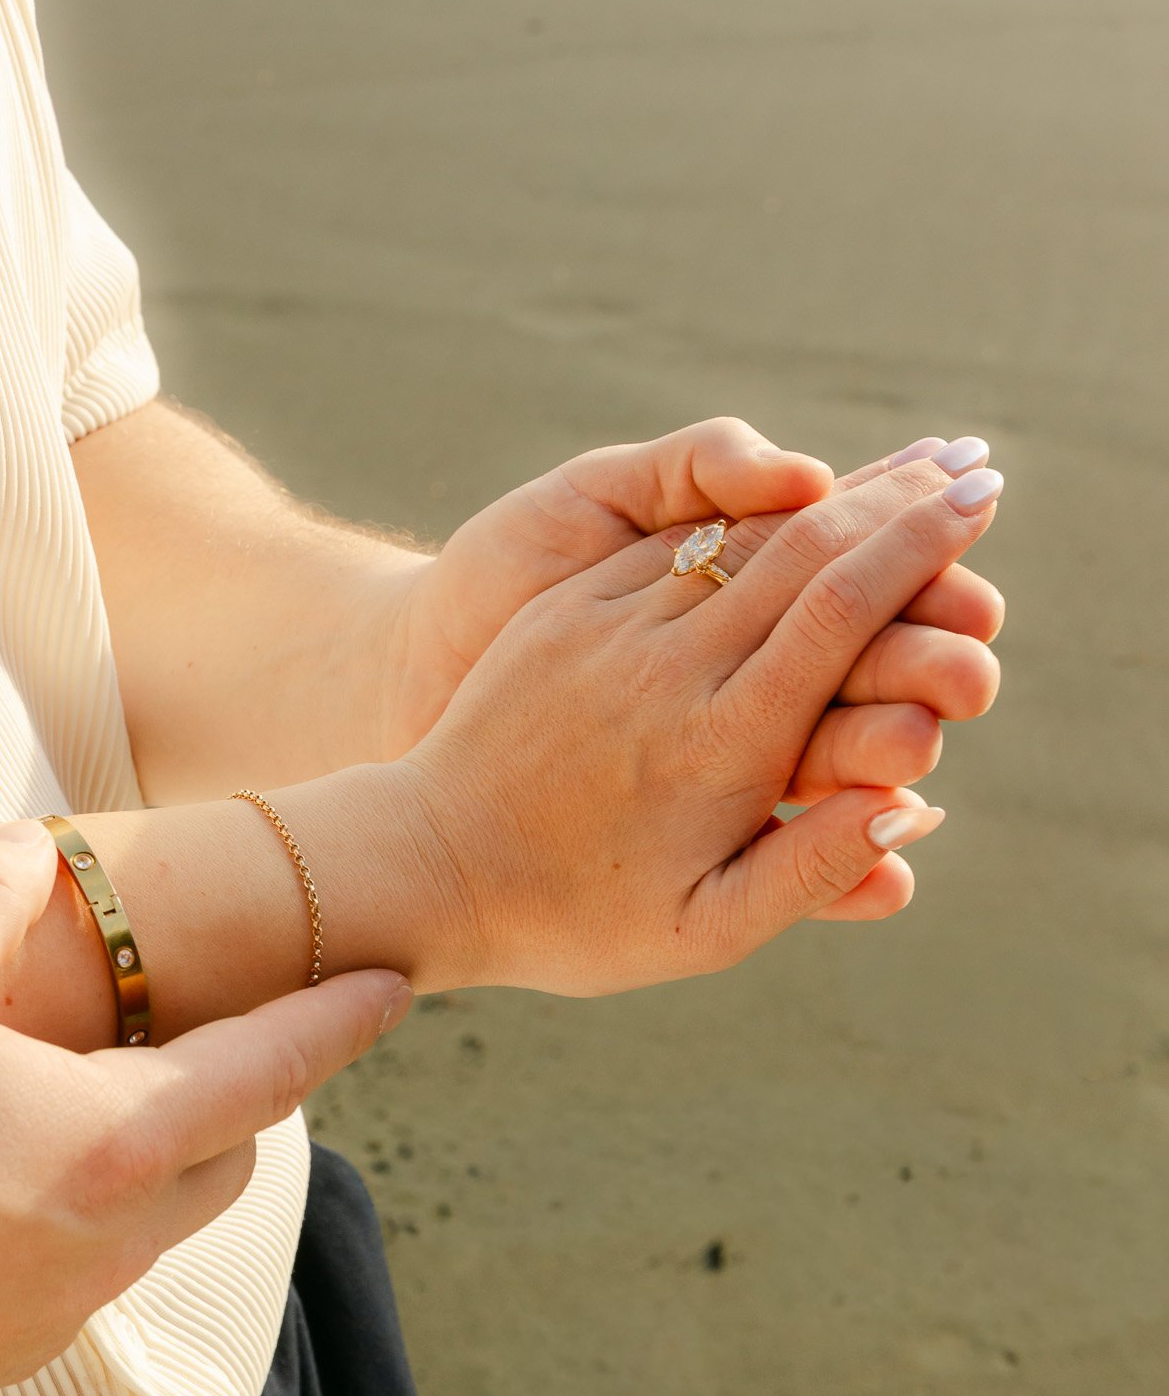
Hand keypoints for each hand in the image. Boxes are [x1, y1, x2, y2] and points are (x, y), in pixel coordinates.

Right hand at [0, 821, 408, 1395]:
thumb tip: (26, 854)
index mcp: (115, 1146)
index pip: (271, 1066)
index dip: (339, 1017)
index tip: (395, 987)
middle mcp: (107, 1243)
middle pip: (224, 1156)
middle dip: (244, 1091)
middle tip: (222, 1033)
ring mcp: (48, 1314)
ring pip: (148, 1218)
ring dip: (149, 1152)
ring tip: (91, 1095)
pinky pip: (68, 1269)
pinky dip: (69, 1209)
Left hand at [393, 455, 1003, 994]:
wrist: (419, 864)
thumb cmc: (574, 918)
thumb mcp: (700, 932)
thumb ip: (810, 871)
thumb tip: (912, 807)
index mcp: (724, 744)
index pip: (844, 612)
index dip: (918, 548)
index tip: (976, 502)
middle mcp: (675, 667)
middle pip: (808, 554)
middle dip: (898, 504)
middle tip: (974, 466)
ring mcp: (616, 628)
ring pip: (747, 539)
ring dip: (837, 494)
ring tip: (910, 463)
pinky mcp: (570, 614)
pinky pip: (673, 546)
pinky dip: (747, 511)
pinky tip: (797, 490)